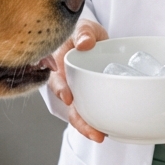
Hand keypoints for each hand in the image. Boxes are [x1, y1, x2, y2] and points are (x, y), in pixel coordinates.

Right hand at [48, 18, 108, 141]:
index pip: (55, 80)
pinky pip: (92, 112)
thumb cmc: (84, 33)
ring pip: (79, 113)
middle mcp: (65, 83)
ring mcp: (77, 92)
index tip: (68, 98)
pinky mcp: (89, 98)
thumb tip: (85, 43)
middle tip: (92, 132)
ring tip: (100, 137)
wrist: (95, 40)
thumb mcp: (83, 27)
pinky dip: (98, 122)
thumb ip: (83, 33)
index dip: (61, 90)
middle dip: (78, 120)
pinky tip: (109, 131)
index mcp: (57, 65)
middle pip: (68, 105)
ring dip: (87, 126)